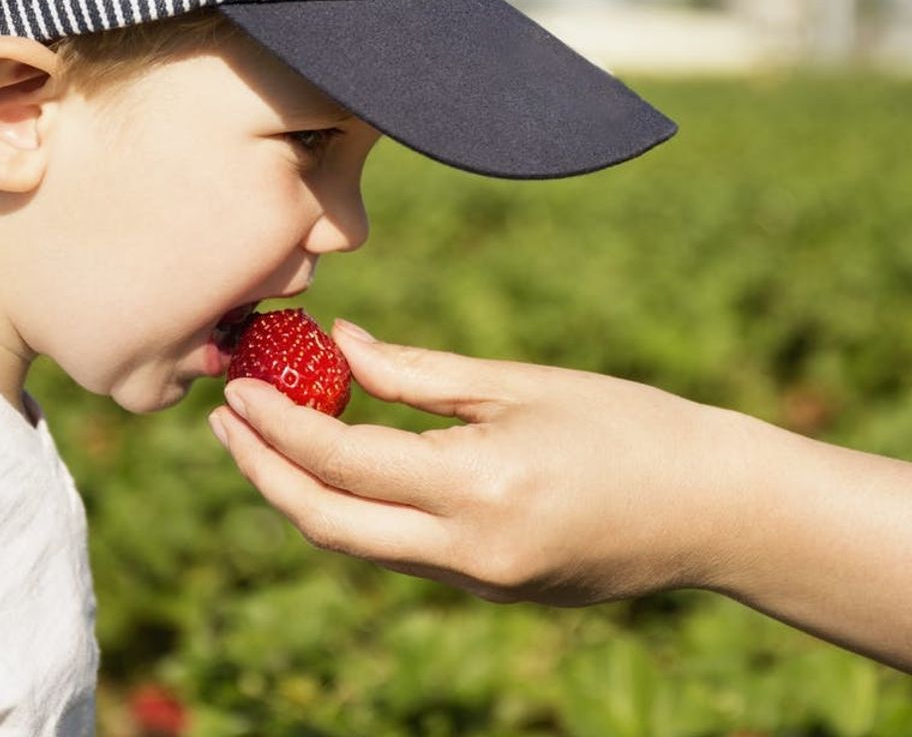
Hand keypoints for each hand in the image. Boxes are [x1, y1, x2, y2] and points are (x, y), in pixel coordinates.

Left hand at [209, 320, 741, 606]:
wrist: (712, 510)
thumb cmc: (624, 425)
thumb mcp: (518, 385)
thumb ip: (418, 371)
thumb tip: (339, 346)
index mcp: (477, 487)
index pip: (342, 460)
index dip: (277, 426)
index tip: (235, 389)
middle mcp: (469, 551)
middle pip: (327, 523)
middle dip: (263, 473)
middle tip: (225, 419)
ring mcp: (480, 583)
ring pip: (357, 545)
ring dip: (301, 492)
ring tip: (265, 436)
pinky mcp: (492, 590)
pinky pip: (398, 552)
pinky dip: (355, 509)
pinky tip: (341, 465)